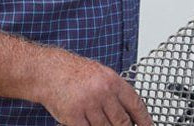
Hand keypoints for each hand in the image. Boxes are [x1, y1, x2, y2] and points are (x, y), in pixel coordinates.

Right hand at [34, 49, 152, 125]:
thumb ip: (116, 93)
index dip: (145, 120)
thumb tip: (131, 113)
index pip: (136, 105)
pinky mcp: (74, 116)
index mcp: (113, 81)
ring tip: (102, 122)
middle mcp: (103, 92)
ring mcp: (89, 105)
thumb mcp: (101, 76)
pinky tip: (90, 124)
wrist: (49, 72)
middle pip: (122, 122)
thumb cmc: (75, 73)